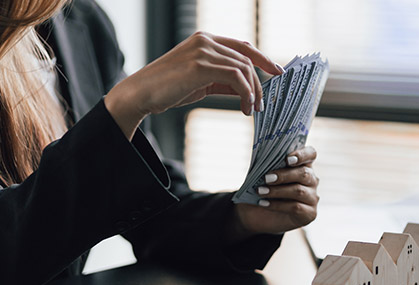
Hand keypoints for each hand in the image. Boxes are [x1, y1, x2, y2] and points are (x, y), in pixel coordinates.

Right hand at [105, 31, 283, 139]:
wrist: (140, 94)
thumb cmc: (168, 89)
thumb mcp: (201, 82)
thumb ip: (223, 80)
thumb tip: (247, 90)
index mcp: (205, 39)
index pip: (242, 46)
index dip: (262, 58)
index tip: (277, 72)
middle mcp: (206, 40)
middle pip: (246, 58)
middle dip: (260, 82)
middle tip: (263, 103)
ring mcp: (203, 50)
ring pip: (243, 68)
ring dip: (253, 91)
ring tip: (253, 109)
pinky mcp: (200, 65)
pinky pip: (235, 77)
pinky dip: (245, 93)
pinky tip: (245, 107)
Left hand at [234, 146, 319, 234]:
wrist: (259, 214)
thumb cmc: (265, 189)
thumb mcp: (264, 176)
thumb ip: (268, 167)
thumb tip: (263, 160)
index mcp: (303, 165)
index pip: (311, 154)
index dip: (302, 155)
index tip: (287, 159)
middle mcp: (311, 180)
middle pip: (304, 173)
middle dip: (284, 175)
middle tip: (266, 178)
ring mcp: (312, 197)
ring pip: (299, 191)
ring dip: (277, 191)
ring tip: (261, 191)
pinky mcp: (310, 213)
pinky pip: (296, 207)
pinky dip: (277, 205)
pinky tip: (264, 203)